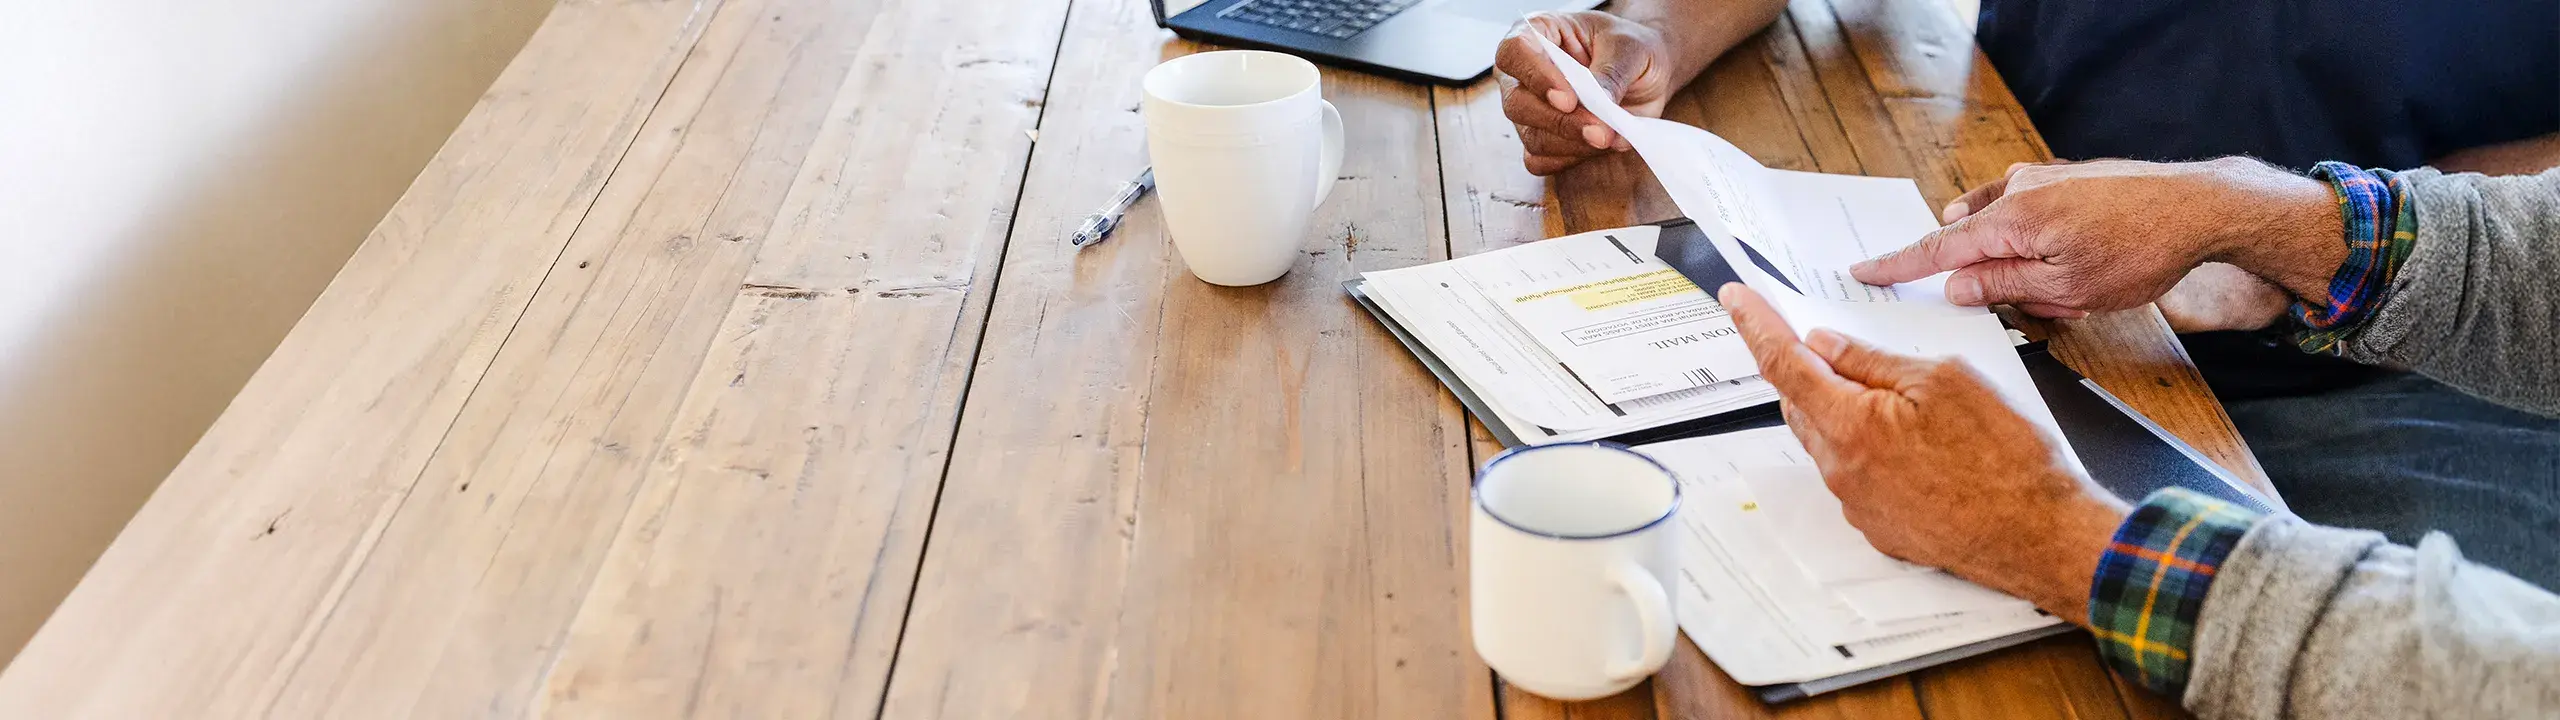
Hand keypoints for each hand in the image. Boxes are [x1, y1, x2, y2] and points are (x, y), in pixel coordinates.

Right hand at [1494, 11, 1676, 175]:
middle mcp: (1524, 72)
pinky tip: (1596, 147)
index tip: (1569, 99)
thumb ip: (1611, 74)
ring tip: (1609, 137)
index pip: (1514, 52)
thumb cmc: (1631, 48)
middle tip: (1601, 131)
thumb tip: (1598, 104)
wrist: (1645, 74)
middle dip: (1560, 122)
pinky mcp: (1541, 138)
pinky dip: (1570, 159)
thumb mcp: (1629, 48)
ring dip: (1571, 144)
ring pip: (1530, 136)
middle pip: (1516, 103)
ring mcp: (1528, 108)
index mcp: (1538, 32)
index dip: (1536, 77)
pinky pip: (1540, 159)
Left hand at [1718, 283, 2130, 619]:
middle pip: (1801, 404)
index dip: (1755, 326)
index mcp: (1850, 425)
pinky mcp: (1877, 527)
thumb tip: (1824, 345)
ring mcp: (1856, 504)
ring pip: (1827, 440)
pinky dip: (1867, 448)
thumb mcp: (1943, 381)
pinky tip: (1915, 443)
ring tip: (1897, 398)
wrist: (2040, 535)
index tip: (1736, 300)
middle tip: (1832, 344)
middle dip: (1809, 370)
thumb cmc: (2006, 458)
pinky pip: (1854, 474)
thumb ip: (1873, 362)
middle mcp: (1841, 470)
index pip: (1782, 365)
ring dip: (1842, 411)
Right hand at [1850, 158, 2345, 318]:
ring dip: (2017, 259)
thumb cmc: (2141, 250)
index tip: (1864, 270)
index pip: (1937, 248)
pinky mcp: (2065, 179)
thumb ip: (2002, 286)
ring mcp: (2042, 179)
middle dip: (1984, 274)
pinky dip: (2032, 237)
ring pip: (2003, 227)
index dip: (1898, 265)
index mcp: (2010, 219)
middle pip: (1971, 237)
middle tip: (2022, 300)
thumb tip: (1956, 286)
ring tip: (2064, 287)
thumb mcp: (2066, 288)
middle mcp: (2019, 190)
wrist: (2200, 208)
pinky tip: (2063, 255)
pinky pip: (2028, 212)